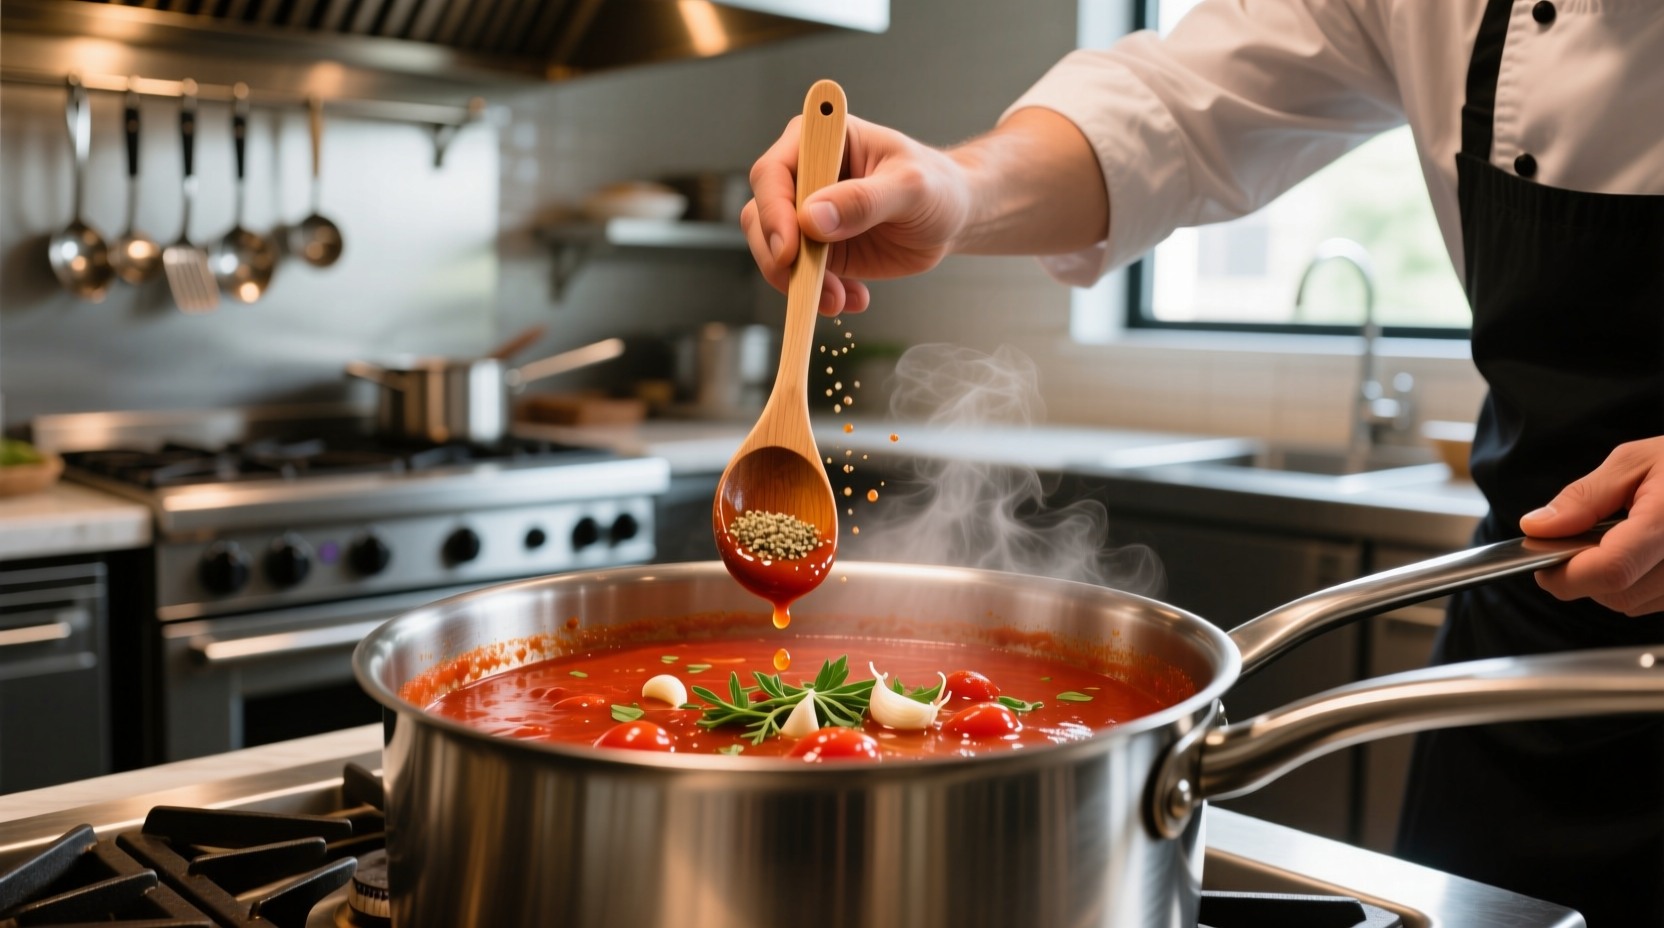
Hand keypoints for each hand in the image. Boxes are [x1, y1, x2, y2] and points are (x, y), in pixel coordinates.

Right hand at [740, 114, 972, 315]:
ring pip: (773, 251)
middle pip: (762, 216)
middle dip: (780, 258)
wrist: (953, 216)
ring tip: (841, 300)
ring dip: (800, 283)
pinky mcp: (817, 249)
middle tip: (810, 288)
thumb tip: (812, 219)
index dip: (773, 212)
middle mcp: (804, 175)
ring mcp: (806, 215)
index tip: (789, 251)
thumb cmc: (937, 186)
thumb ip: (864, 200)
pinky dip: (820, 295)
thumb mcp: (911, 187)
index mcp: (820, 140)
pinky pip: (798, 276)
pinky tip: (855, 298)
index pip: (773, 172)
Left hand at [1522, 437, 1663, 615]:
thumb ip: (1585, 497)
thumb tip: (1538, 528)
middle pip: (1618, 595)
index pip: (1612, 569)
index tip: (1543, 564)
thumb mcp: (1635, 461)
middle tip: (1583, 539)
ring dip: (1611, 581)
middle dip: (1584, 575)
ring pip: (1634, 604)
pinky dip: (1637, 584)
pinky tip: (1645, 554)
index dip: (1567, 574)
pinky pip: (1655, 603)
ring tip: (1623, 538)